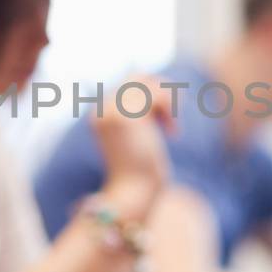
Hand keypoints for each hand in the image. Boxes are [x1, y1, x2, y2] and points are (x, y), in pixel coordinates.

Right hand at [92, 75, 174, 216]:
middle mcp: (102, 110)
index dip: (152, 97)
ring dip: (167, 102)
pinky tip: (172, 131)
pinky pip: (157, 95)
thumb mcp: (138, 138)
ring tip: (171, 127)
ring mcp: (113, 111)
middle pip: (137, 78)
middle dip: (160, 94)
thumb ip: (141, 113)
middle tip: (171, 120)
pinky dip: (170, 109)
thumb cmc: (138, 172)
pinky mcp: (129, 116)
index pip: (128, 85)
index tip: (162, 122)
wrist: (133, 192)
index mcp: (100, 115)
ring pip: (148, 84)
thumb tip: (154, 80)